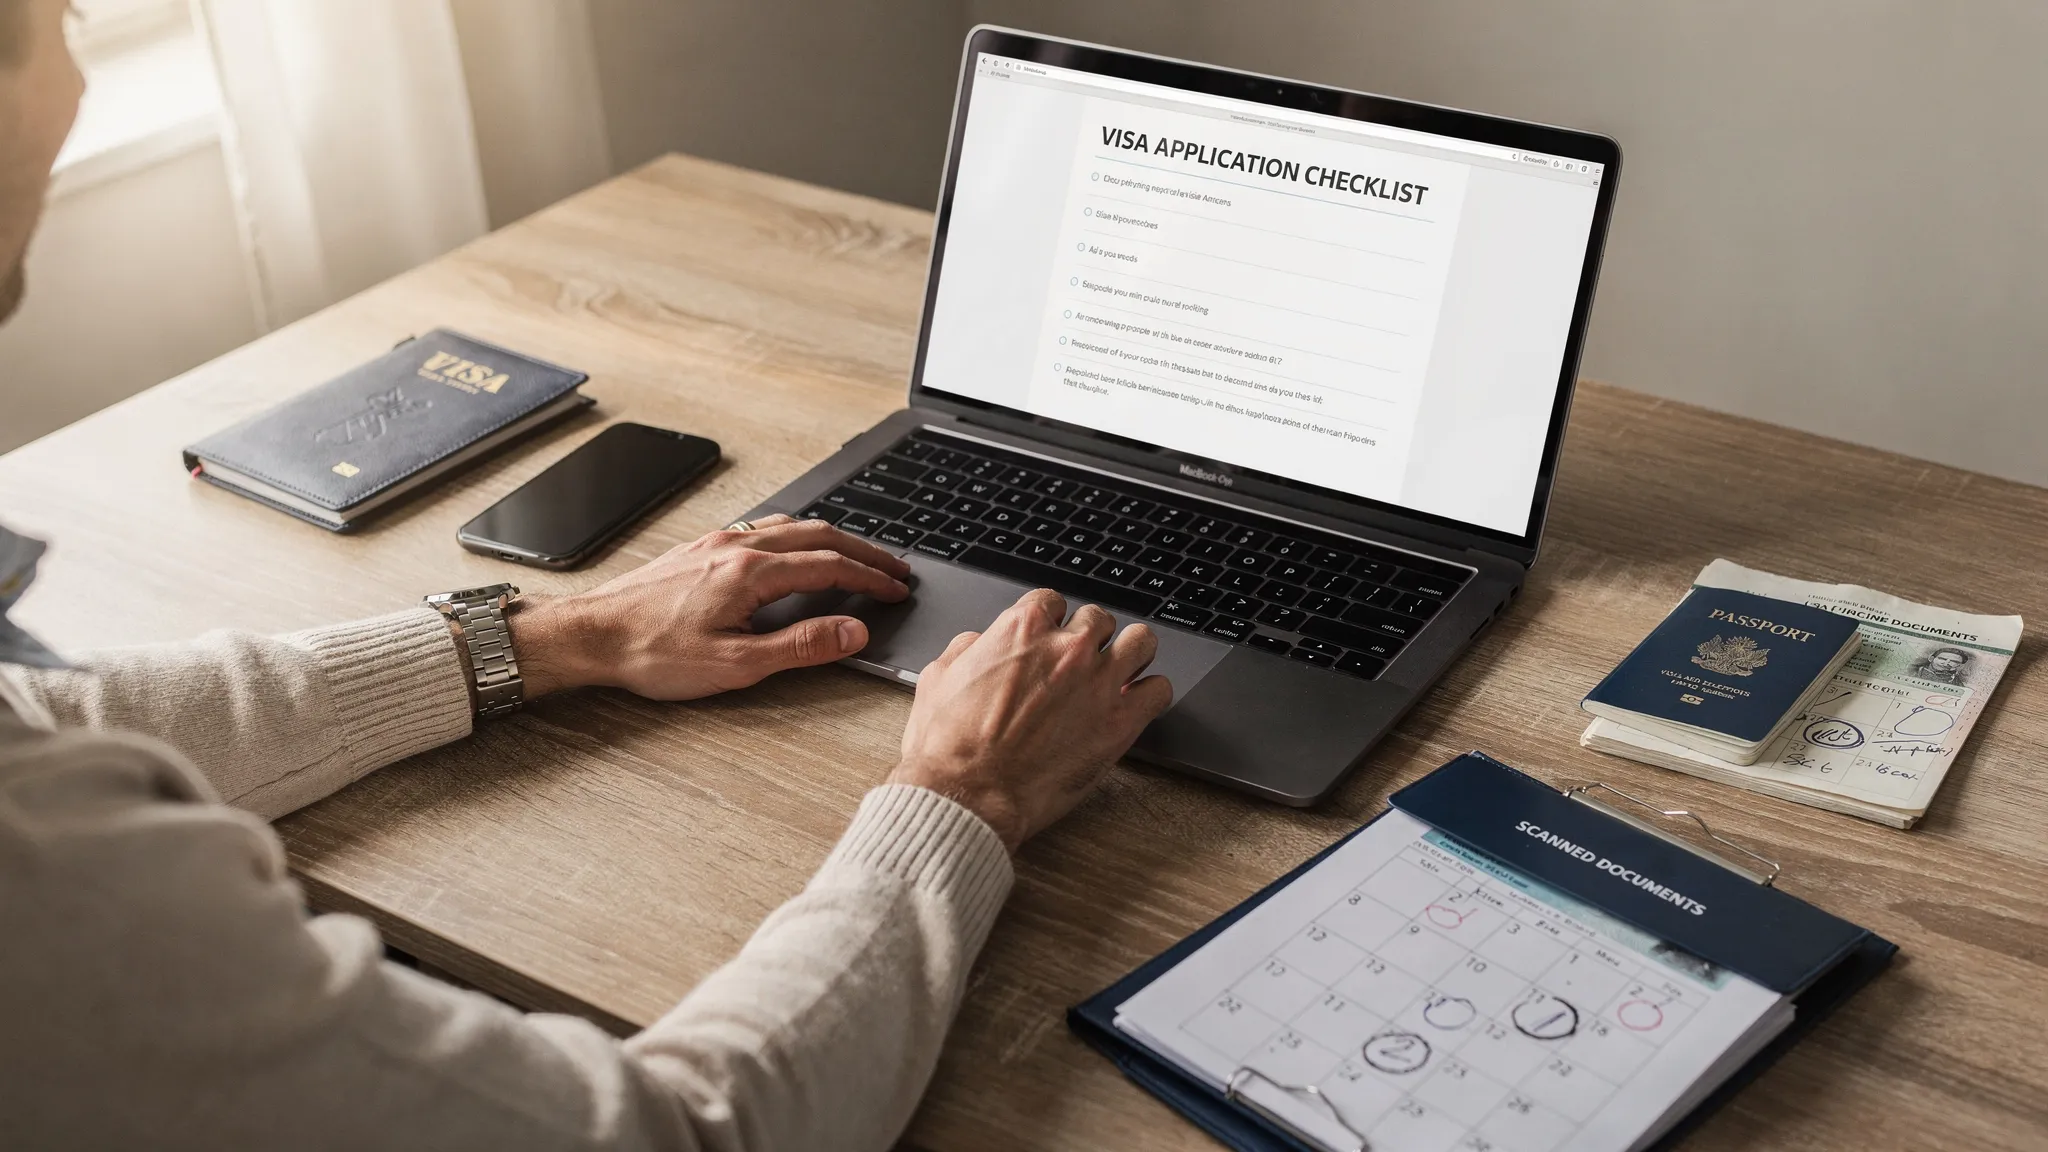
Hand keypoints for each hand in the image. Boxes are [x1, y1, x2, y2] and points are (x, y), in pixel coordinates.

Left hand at [509, 514, 911, 699]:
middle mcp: (737, 547)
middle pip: (819, 535)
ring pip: (791, 526)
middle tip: (893, 568)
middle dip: (863, 551)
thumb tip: (852, 630)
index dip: (871, 578)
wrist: (591, 635)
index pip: (831, 566)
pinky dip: (798, 535)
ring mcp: (717, 543)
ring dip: (832, 539)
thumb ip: (801, 646)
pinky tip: (795, 550)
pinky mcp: (700, 550)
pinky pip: (763, 529)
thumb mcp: (736, 664)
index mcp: (752, 573)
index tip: (897, 588)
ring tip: (856, 556)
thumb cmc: (652, 652)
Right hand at [888, 589, 1172, 851]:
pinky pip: (1159, 690)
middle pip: (1099, 619)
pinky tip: (1134, 706)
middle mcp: (1066, 647)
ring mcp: (1099, 682)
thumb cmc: (949, 747)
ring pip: (1142, 641)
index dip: (1051, 624)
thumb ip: (965, 650)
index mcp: (1022, 628)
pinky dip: (1150, 695)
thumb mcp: (937, 680)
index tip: (1050, 642)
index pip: (1053, 601)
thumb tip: (977, 643)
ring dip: (1132, 654)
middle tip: (1082, 665)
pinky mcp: (1121, 721)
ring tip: (1122, 673)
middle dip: (1090, 639)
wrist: (968, 794)